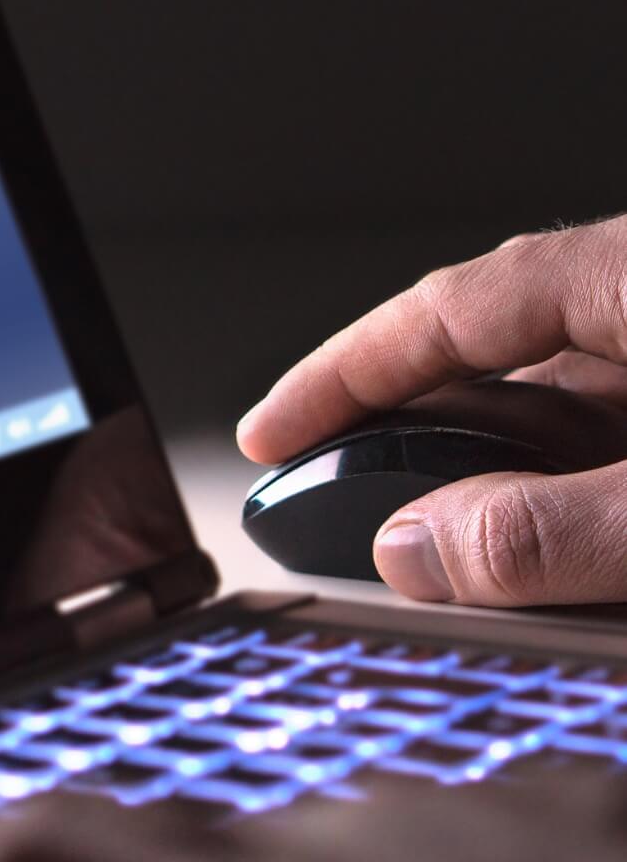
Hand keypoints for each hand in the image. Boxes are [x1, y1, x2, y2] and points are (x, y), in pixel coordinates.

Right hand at [238, 216, 626, 606]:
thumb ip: (550, 531)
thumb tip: (415, 550)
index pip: (444, 310)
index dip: (336, 376)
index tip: (269, 433)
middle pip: (494, 352)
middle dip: (410, 431)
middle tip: (341, 497)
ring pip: (565, 395)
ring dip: (501, 467)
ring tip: (453, 541)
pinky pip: (619, 423)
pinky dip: (568, 476)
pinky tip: (563, 532)